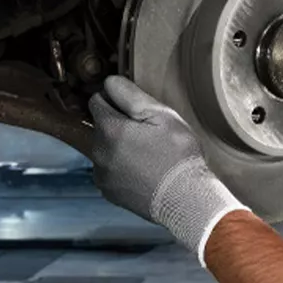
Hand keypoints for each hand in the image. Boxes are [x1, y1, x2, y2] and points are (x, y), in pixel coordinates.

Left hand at [88, 76, 248, 265]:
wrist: (185, 200)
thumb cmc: (177, 155)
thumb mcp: (161, 115)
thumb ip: (130, 95)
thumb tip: (109, 82)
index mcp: (109, 129)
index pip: (96, 101)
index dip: (115, 99)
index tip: (134, 108)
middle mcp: (97, 152)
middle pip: (101, 126)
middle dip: (118, 124)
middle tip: (148, 132)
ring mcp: (101, 174)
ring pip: (104, 148)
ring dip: (118, 146)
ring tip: (147, 154)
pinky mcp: (108, 192)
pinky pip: (109, 170)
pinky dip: (120, 167)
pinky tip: (143, 171)